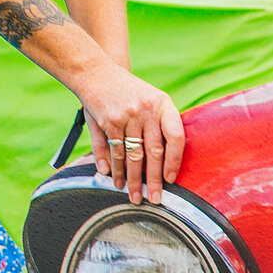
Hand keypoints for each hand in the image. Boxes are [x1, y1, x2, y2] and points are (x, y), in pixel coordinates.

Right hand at [74, 64, 185, 204]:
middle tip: (154, 199)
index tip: (170, 180)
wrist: (96, 72)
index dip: (175, 161)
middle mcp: (146, 110)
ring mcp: (127, 116)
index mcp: (162, 104)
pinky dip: (114, 169)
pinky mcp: (108, 121)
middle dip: (153, 180)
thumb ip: (160, 126)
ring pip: (132, 156)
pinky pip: (114, 151)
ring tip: (134, 196)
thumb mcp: (150, 99)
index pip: (175, 137)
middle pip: (153, 152)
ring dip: (132, 180)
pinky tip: (115, 181)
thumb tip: (167, 163)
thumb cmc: (128, 91)